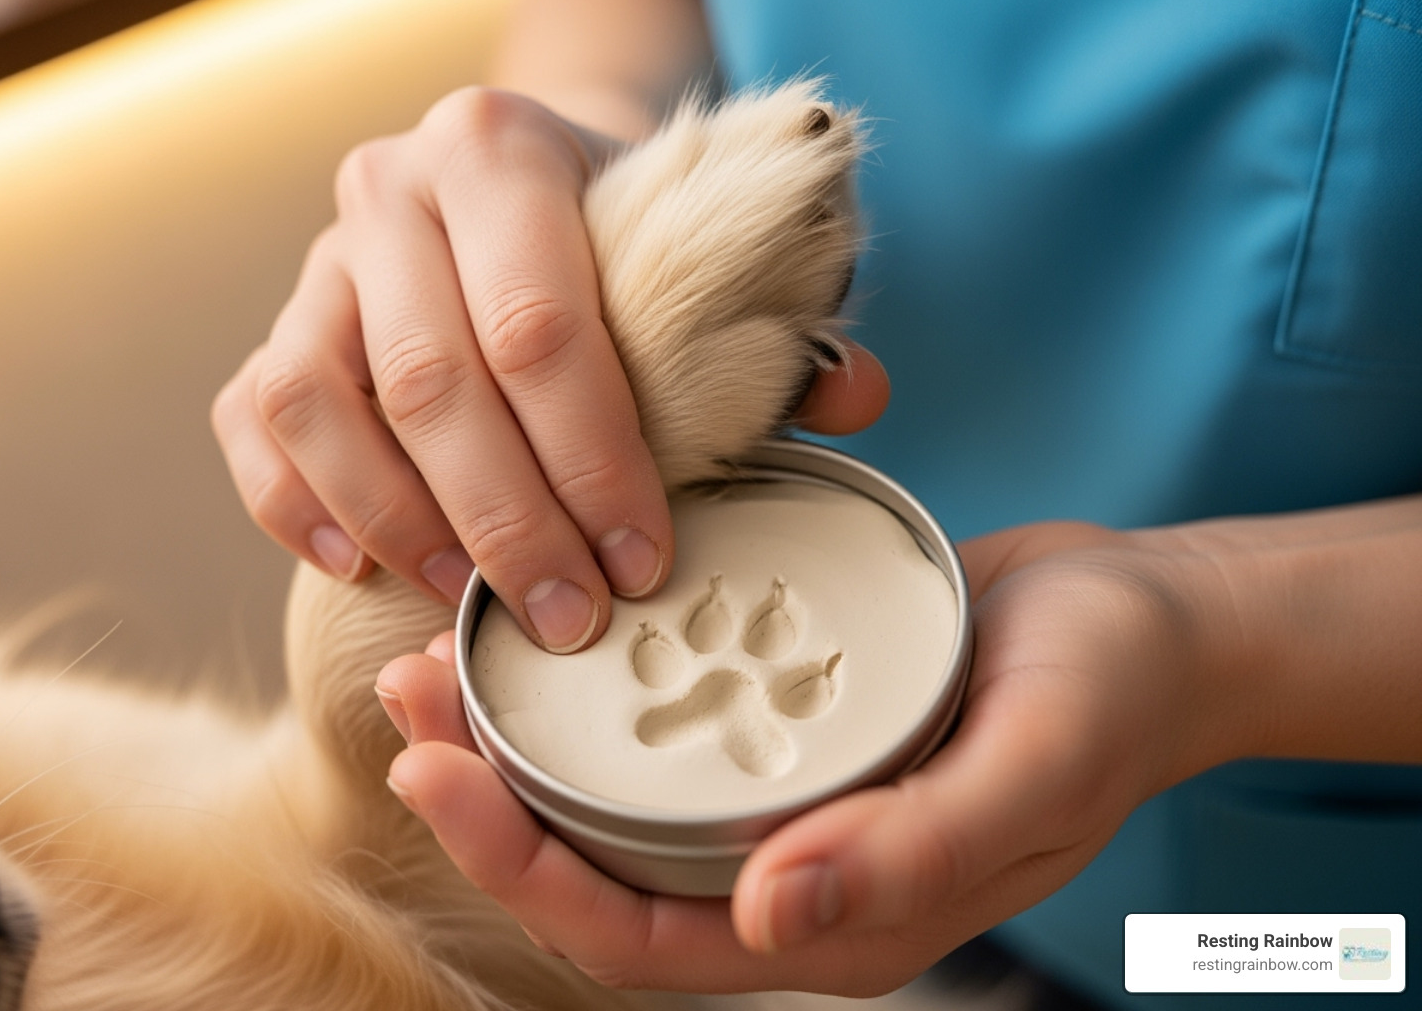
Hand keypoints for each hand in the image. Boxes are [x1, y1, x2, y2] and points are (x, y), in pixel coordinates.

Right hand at [213, 86, 886, 652]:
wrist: (522, 184)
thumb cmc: (627, 241)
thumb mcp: (708, 256)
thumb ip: (781, 328)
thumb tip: (856, 399)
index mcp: (505, 152)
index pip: (542, 325)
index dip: (594, 459)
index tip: (644, 561)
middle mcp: (392, 191)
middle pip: (432, 380)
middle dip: (507, 520)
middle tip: (570, 618)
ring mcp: (317, 260)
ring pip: (319, 403)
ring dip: (397, 522)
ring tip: (467, 602)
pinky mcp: (275, 325)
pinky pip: (255, 420)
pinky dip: (295, 503)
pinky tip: (359, 568)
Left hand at [375, 520, 1243, 994]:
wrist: (1155, 621)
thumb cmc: (1111, 694)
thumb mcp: (1034, 766)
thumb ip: (911, 855)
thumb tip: (766, 918)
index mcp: (835, 918)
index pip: (638, 940)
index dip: (519, 871)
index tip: (432, 773)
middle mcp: (790, 869)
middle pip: (600, 867)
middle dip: (486, 797)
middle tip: (406, 694)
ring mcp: (785, 795)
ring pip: (616, 797)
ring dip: (519, 736)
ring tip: (440, 654)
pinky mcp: (786, 721)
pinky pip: (665, 725)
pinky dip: (591, 686)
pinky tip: (546, 620)